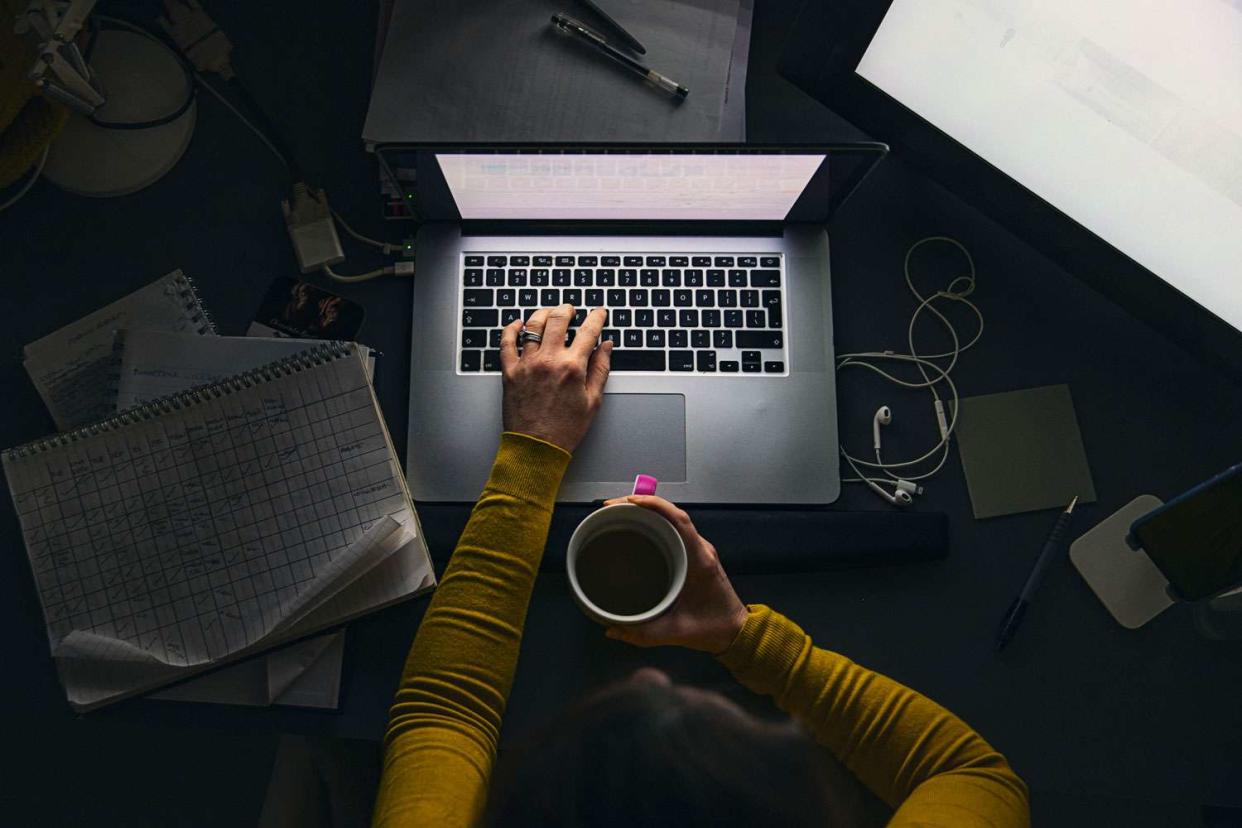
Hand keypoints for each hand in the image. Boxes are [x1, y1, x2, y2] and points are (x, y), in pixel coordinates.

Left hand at [500, 304, 612, 452]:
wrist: (536, 448)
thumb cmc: (565, 429)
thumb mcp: (593, 401)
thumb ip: (601, 369)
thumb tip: (606, 347)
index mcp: (572, 367)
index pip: (589, 331)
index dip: (597, 317)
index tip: (599, 313)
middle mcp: (549, 360)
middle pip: (558, 319)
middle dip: (567, 309)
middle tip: (571, 308)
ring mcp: (527, 364)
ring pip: (533, 325)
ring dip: (543, 313)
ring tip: (549, 312)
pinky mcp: (509, 371)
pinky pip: (506, 342)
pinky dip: (512, 329)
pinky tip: (518, 324)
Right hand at [602, 495, 748, 654]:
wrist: (736, 632)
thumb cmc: (713, 628)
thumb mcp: (676, 633)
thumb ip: (643, 634)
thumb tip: (612, 630)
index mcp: (699, 560)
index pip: (680, 520)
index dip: (655, 505)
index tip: (630, 501)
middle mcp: (700, 549)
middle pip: (672, 514)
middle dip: (641, 504)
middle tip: (612, 507)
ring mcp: (698, 550)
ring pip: (672, 520)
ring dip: (647, 512)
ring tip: (618, 513)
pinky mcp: (694, 555)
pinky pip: (673, 531)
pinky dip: (654, 524)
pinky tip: (636, 528)